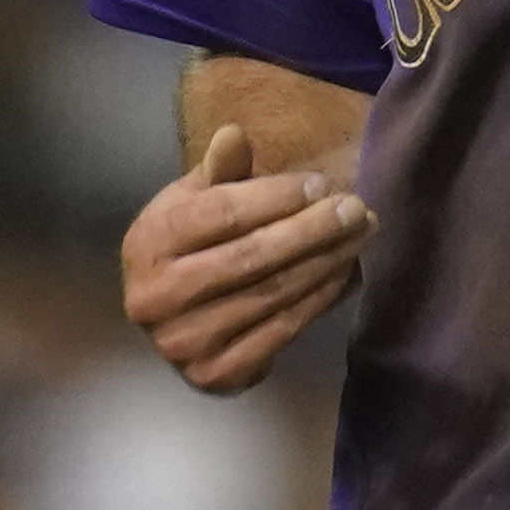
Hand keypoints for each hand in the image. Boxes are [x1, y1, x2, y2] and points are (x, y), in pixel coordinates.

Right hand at [120, 124, 375, 393]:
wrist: (172, 316)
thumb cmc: (188, 244)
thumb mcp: (193, 198)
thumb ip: (219, 170)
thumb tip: (234, 134)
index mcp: (148, 244)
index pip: (222, 213)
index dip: (276, 197)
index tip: (321, 184)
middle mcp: (157, 297)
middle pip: (252, 255)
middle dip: (312, 228)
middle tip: (356, 208)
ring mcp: (185, 343)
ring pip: (273, 293)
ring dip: (327, 261)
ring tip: (361, 235)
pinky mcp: (216, 374)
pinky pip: (283, 330)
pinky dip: (321, 299)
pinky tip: (345, 273)